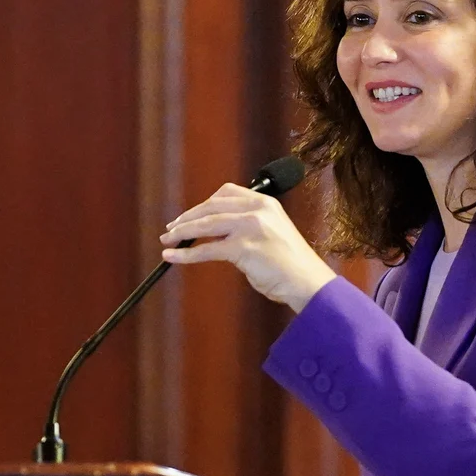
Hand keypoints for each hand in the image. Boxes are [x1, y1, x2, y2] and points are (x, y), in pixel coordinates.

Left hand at [160, 184, 338, 311]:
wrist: (307, 282)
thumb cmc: (290, 264)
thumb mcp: (271, 233)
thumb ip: (247, 227)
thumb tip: (213, 233)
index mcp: (265, 203)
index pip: (226, 193)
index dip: (205, 203)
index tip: (191, 214)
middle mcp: (257, 210)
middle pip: (211, 206)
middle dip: (187, 218)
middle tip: (171, 229)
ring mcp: (250, 227)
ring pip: (205, 225)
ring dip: (182, 233)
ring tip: (167, 240)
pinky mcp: (243, 248)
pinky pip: (207, 249)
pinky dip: (186, 255)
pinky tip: (172, 258)